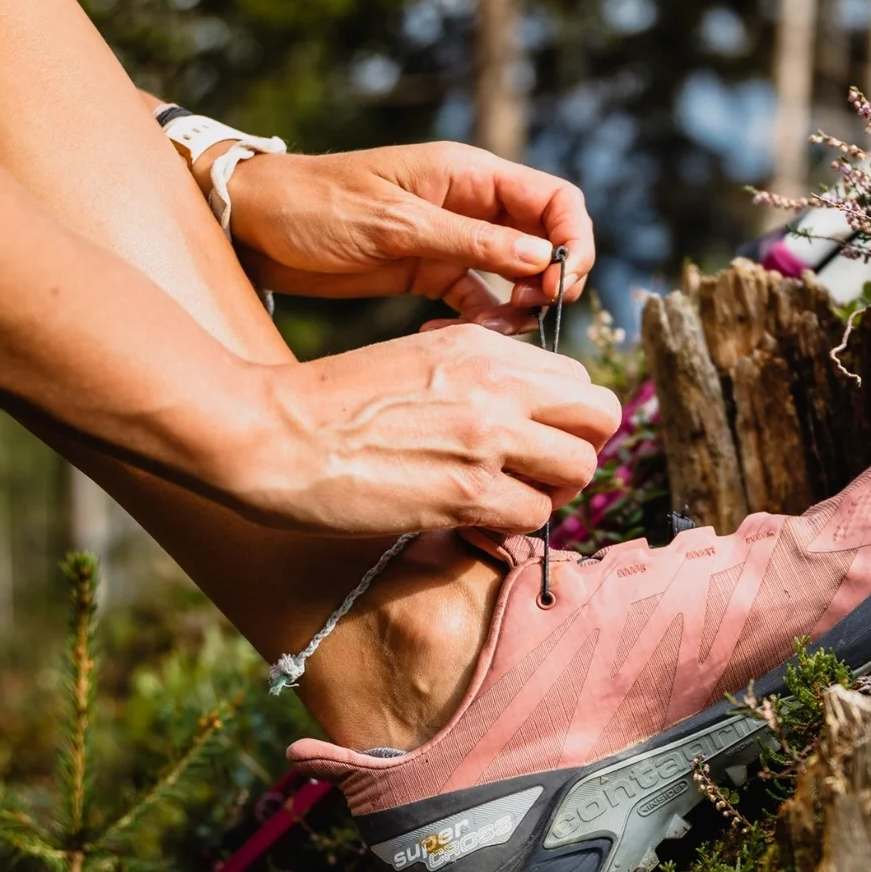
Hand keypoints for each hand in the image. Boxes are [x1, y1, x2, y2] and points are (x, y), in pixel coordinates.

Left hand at [207, 141, 594, 331]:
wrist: (253, 225)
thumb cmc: (315, 204)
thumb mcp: (393, 222)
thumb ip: (469, 241)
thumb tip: (541, 259)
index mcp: (468, 175)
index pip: (554, 200)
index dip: (572, 240)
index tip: (561, 283)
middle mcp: (470, 205)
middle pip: (545, 240)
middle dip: (551, 281)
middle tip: (531, 314)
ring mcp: (453, 241)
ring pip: (516, 277)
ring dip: (515, 309)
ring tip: (486, 335)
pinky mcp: (430, 274)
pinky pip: (478, 302)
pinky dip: (477, 324)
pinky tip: (443, 340)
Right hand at [220, 324, 621, 536]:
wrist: (269, 430)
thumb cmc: (330, 403)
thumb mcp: (416, 360)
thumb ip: (477, 378)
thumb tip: (519, 415)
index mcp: (485, 345)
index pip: (578, 379)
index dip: (566, 419)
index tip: (536, 442)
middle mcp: (498, 383)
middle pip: (601, 416)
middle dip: (580, 450)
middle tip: (541, 475)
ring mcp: (487, 437)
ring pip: (579, 469)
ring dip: (551, 494)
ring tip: (507, 500)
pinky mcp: (466, 492)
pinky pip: (534, 515)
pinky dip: (513, 526)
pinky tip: (475, 522)